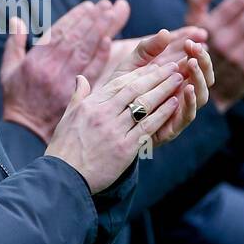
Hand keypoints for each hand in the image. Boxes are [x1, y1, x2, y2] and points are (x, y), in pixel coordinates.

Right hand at [0, 0, 127, 141]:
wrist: (25, 133)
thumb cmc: (17, 100)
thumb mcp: (8, 71)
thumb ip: (14, 44)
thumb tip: (16, 19)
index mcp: (36, 60)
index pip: (59, 32)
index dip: (75, 17)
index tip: (88, 5)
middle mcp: (51, 68)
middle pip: (76, 38)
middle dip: (92, 19)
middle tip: (107, 5)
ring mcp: (65, 81)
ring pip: (85, 50)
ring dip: (100, 31)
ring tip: (113, 14)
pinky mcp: (75, 95)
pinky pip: (91, 72)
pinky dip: (101, 56)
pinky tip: (110, 42)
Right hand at [45, 60, 186, 192]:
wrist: (64, 177)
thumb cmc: (64, 148)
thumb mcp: (67, 117)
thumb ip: (78, 96)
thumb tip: (80, 78)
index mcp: (91, 105)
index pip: (119, 83)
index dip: (139, 73)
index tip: (154, 66)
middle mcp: (103, 114)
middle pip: (135, 90)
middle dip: (157, 76)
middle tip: (173, 66)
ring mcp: (115, 131)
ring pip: (145, 105)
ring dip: (164, 90)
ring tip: (179, 80)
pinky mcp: (125, 148)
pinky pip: (148, 127)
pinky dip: (162, 113)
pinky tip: (174, 104)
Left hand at [99, 30, 214, 148]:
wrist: (106, 122)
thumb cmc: (119, 91)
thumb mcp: (131, 65)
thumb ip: (147, 48)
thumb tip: (165, 32)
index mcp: (176, 79)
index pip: (196, 63)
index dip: (197, 51)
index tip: (191, 39)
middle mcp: (182, 94)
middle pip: (204, 78)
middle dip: (203, 62)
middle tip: (195, 48)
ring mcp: (179, 111)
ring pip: (202, 96)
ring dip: (199, 79)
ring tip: (192, 63)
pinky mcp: (173, 127)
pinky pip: (188, 115)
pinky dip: (191, 101)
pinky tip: (187, 88)